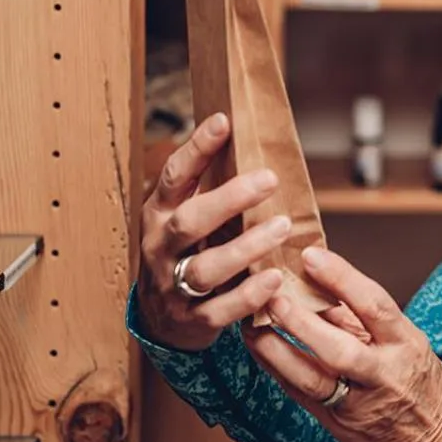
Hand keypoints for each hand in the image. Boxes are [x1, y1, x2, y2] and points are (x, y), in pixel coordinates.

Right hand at [136, 114, 292, 351]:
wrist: (160, 320)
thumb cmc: (184, 254)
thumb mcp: (185, 217)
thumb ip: (208, 189)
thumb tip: (249, 140)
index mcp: (159, 214)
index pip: (175, 176)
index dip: (197, 148)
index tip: (224, 121)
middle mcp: (162, 248)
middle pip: (190, 221)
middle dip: (229, 199)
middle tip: (269, 179)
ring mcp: (173, 286)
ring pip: (206, 268)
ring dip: (245, 248)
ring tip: (281, 227)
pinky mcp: (192, 320)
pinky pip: (220, 309)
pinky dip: (248, 295)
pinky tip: (274, 278)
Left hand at [240, 247, 441, 441]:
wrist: (440, 441)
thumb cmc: (421, 380)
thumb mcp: (405, 341)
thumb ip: (361, 317)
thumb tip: (318, 282)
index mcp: (406, 343)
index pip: (374, 305)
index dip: (341, 278)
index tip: (310, 255)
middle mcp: (384, 374)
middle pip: (339, 349)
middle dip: (301, 322)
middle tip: (272, 296)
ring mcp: (360, 404)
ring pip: (313, 379)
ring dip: (278, 352)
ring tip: (252, 326)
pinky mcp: (340, 424)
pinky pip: (302, 396)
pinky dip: (278, 371)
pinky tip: (259, 350)